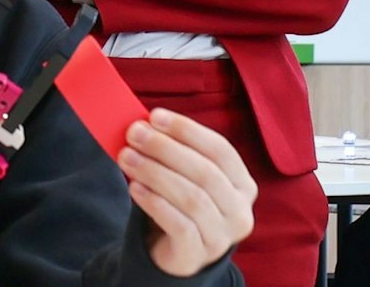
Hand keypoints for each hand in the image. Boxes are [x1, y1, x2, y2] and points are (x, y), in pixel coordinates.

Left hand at [117, 109, 256, 276]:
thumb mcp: (183, 176)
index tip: (154, 116)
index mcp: (242, 184)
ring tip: (127, 158)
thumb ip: (171, 151)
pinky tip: (134, 188)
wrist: (177, 251)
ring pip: (192, 198)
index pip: (221, 150)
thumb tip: (142, 124)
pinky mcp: (198, 254)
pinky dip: (155, 203)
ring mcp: (222, 236)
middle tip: (134, 134)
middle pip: (205, 172)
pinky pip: (179, 225)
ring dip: (155, 173)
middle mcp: (239, 211)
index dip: (188, 131)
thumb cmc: (180, 203)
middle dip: (166, 149)